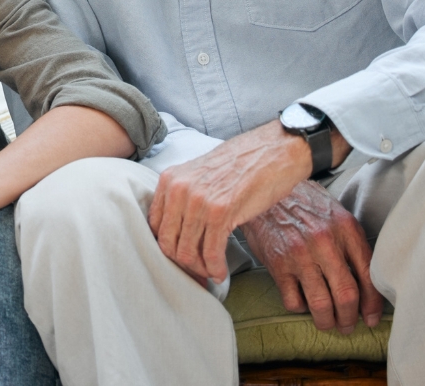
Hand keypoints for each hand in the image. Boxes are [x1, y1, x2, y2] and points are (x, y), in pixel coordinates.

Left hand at [148, 121, 312, 282]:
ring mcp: (198, 200)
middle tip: (197, 273)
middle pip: (167, 242)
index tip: (181, 260)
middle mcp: (178, 189)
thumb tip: (177, 235)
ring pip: (187, 251)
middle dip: (183, 264)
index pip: (154, 225)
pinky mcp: (221, 212)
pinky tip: (220, 272)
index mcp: (169, 179)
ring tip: (211, 272)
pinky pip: (211, 252)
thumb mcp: (198, 176)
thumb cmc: (238, 166)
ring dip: (200, 269)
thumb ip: (183, 198)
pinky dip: (215, 268)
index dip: (167, 249)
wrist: (270, 151)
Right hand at [242, 181, 383, 333]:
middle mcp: (324, 241)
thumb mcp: (334, 213)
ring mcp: (299, 253)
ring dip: (326, 320)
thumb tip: (366, 283)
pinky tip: (300, 299)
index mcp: (345, 228)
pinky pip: (293, 301)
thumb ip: (351, 243)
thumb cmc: (302, 202)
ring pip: (321, 305)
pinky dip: (299, 307)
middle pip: (347, 295)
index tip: (369, 317)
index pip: (369, 277)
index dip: (372, 304)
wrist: (262, 187)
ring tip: (325, 321)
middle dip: (349, 319)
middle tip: (346, 325)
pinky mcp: (277, 262)